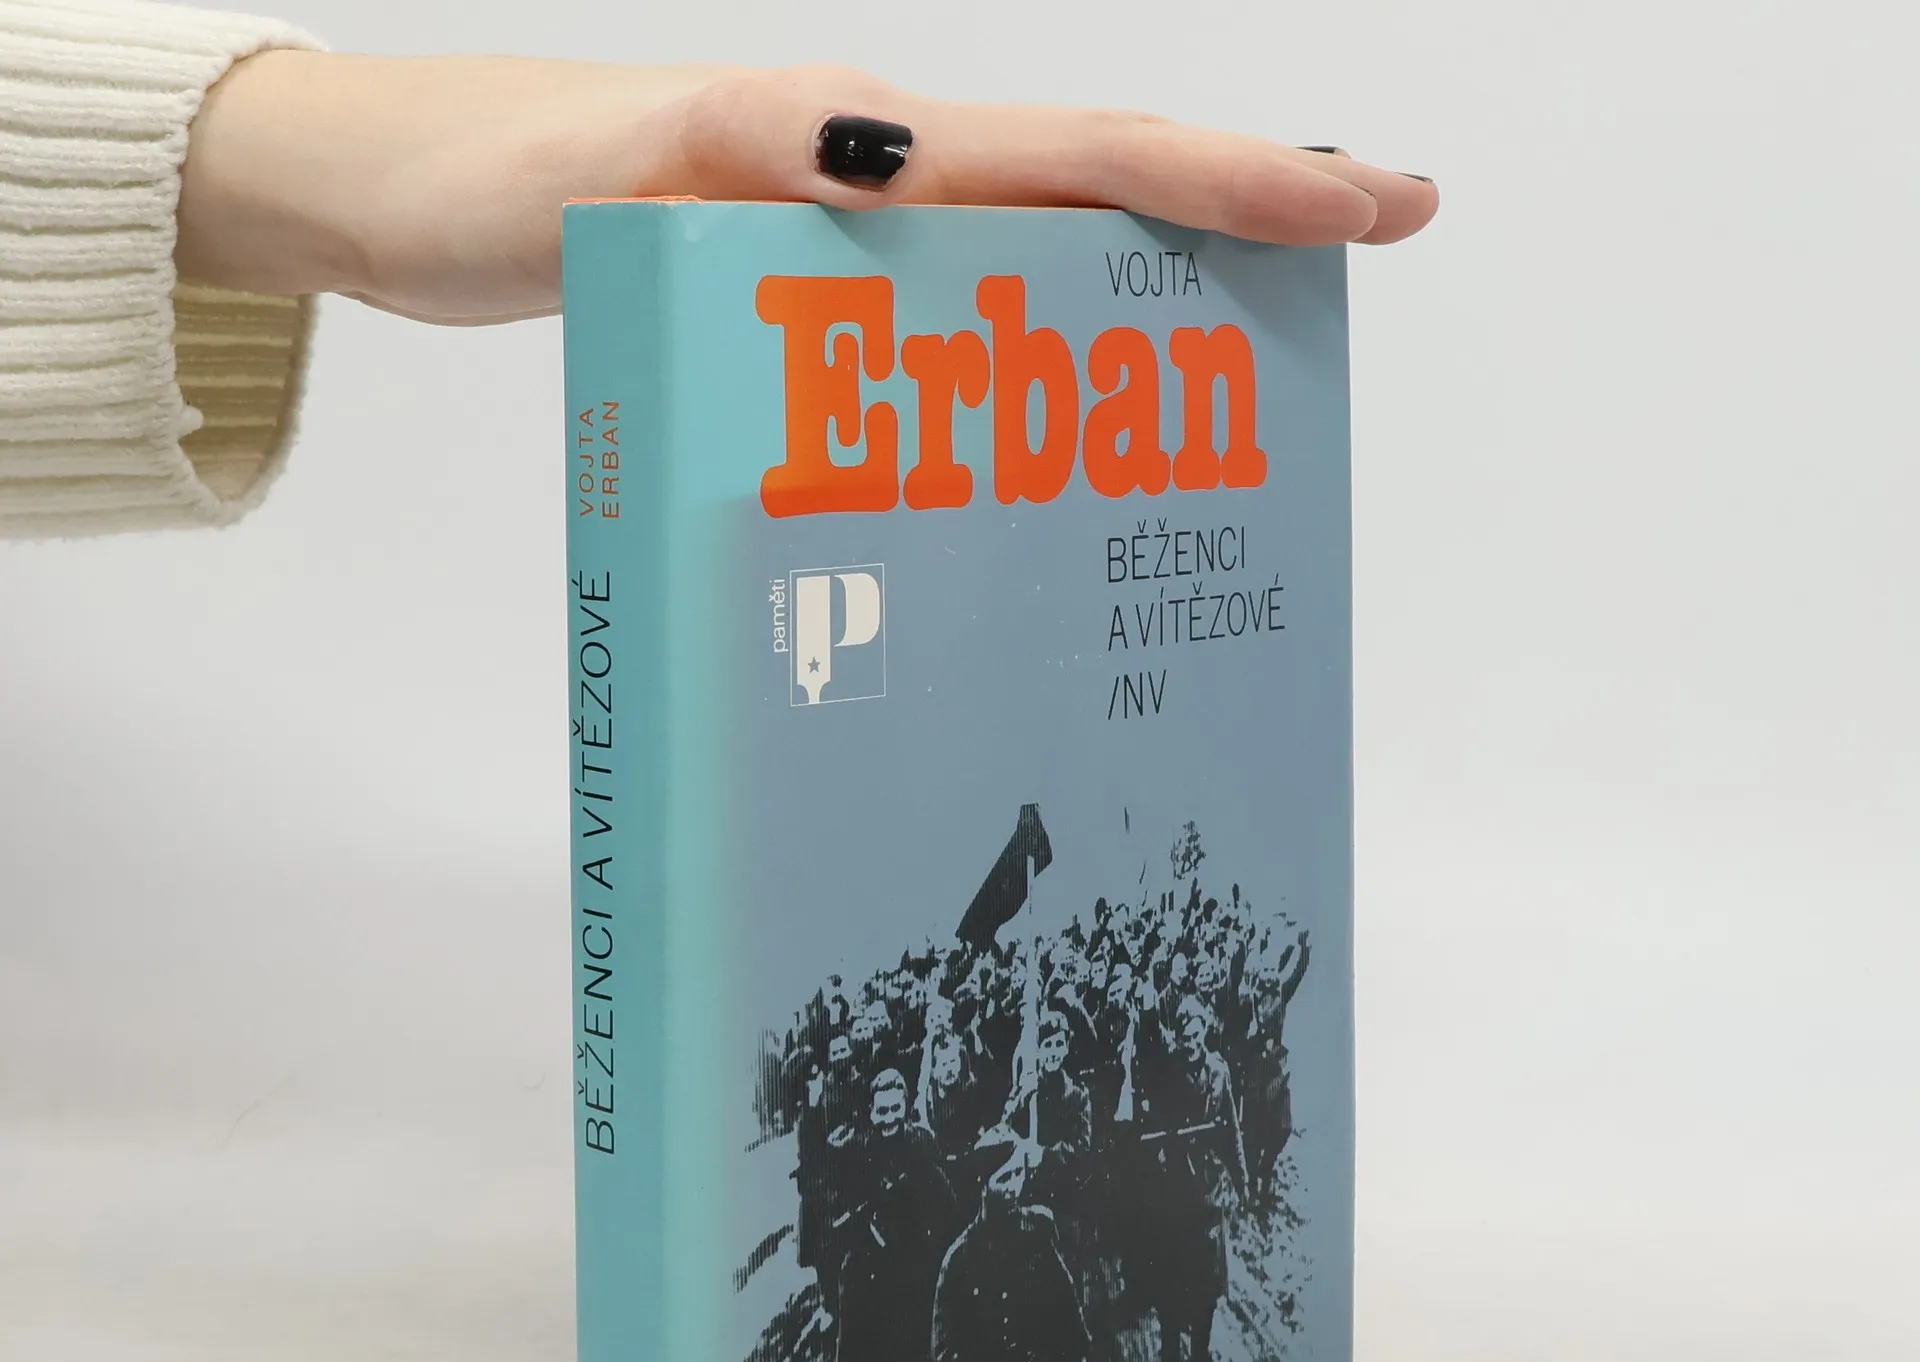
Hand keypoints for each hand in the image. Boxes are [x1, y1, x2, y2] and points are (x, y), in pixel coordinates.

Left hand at [177, 57, 1437, 324]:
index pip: (1085, 159)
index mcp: (861, 147)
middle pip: (1094, 209)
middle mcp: (875, 191)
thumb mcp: (616, 164)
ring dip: (1142, 317)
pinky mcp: (801, 305)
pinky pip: (947, 337)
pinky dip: (1023, 374)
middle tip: (1349, 297)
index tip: (1369, 202)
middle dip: (1233, 241)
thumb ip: (748, 148)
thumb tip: (899, 152)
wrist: (391, 199)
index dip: (1234, 183)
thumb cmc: (488, 176)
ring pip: (1035, 275)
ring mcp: (844, 245)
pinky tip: (1046, 438)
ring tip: (1237, 396)